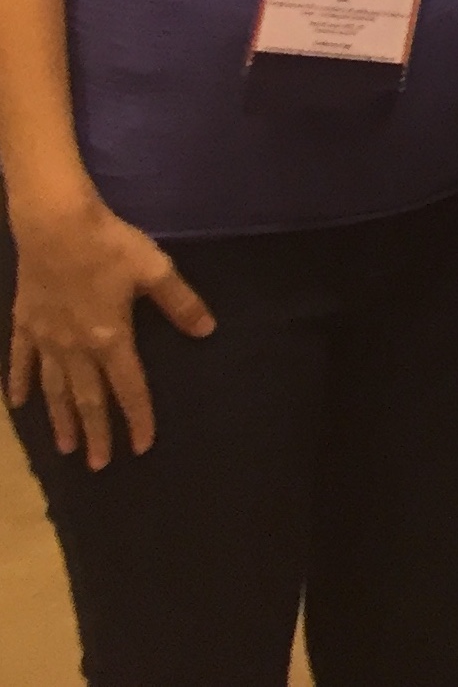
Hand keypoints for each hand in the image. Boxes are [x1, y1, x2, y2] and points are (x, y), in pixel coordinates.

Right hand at [4, 195, 214, 468]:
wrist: (55, 225)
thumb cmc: (109, 245)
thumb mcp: (155, 270)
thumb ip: (181, 303)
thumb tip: (207, 330)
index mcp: (110, 338)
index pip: (128, 388)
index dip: (137, 418)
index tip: (141, 447)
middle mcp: (75, 347)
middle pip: (88, 398)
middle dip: (96, 432)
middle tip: (98, 465)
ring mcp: (45, 338)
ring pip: (53, 389)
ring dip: (60, 419)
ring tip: (65, 448)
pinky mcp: (24, 323)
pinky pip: (20, 361)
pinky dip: (20, 384)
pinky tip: (18, 405)